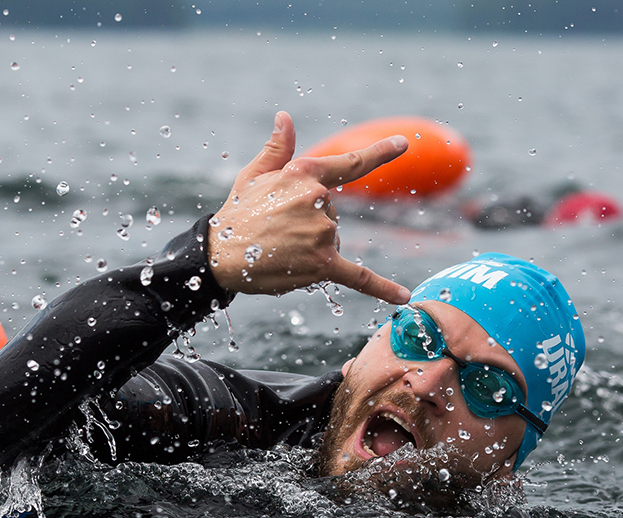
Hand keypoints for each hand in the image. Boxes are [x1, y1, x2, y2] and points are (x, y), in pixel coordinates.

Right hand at [208, 111, 410, 303]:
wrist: (218, 256)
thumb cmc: (236, 213)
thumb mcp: (254, 175)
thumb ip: (277, 148)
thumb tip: (285, 117)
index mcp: (304, 173)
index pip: (349, 163)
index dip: (379, 153)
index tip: (403, 143)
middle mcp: (317, 199)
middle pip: (330, 213)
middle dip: (307, 222)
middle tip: (275, 229)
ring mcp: (321, 232)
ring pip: (331, 239)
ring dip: (310, 246)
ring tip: (279, 248)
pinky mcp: (322, 264)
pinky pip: (358, 277)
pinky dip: (382, 288)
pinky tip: (403, 296)